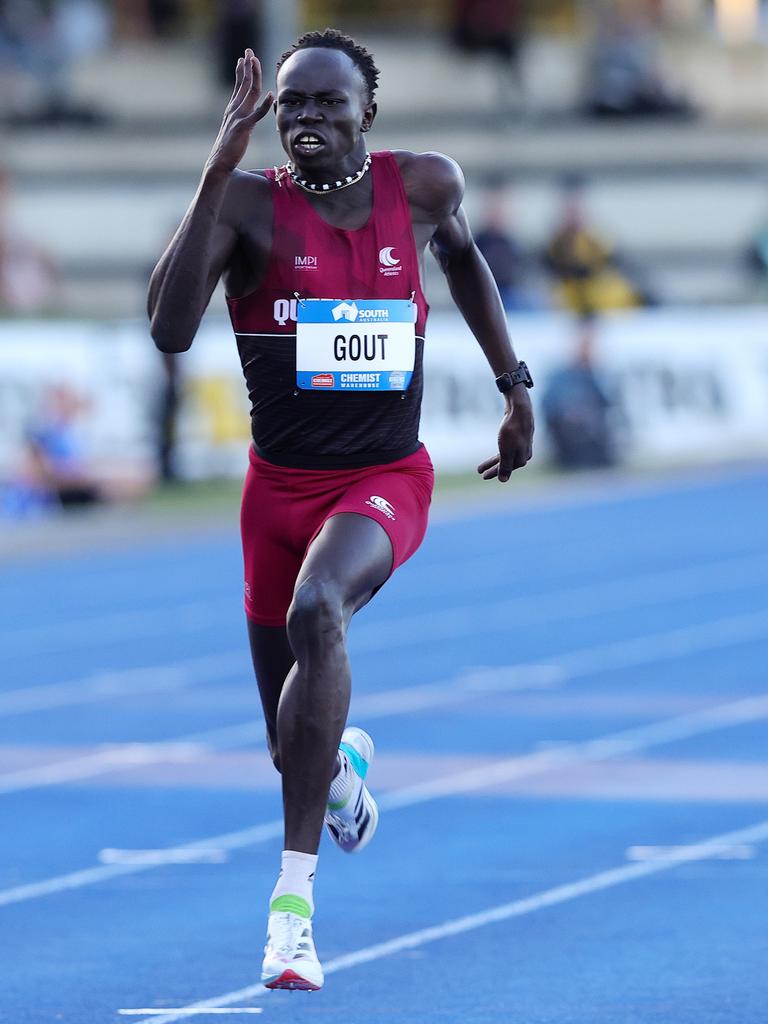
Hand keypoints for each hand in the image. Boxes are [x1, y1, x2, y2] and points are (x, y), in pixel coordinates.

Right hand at [205, 49, 273, 175]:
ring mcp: (238, 117)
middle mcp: (234, 109)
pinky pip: (256, 114)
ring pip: (249, 92)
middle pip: (244, 83)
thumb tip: (249, 115)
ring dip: (254, 75)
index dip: (242, 71)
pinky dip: (264, 105)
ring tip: (256, 61)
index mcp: (233, 109)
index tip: (244, 57)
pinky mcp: (243, 128)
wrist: (219, 163)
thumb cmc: (228, 150)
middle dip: (247, 66)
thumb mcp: (236, 130)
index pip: (238, 86)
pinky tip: (271, 95)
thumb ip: (243, 120)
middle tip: (249, 51)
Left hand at [477, 388, 533, 482]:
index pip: (506, 469)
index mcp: (522, 459)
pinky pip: (508, 447)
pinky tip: (498, 450)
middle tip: (480, 472)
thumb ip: (505, 466)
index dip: (494, 472)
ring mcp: (523, 444)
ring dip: (494, 461)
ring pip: (506, 455)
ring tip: (483, 465)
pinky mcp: (519, 435)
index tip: (482, 475)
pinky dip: (501, 451)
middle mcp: (524, 453)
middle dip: (493, 468)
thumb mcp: (506, 451)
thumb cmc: (513, 431)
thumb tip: (503, 481)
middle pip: (506, 463)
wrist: (519, 410)